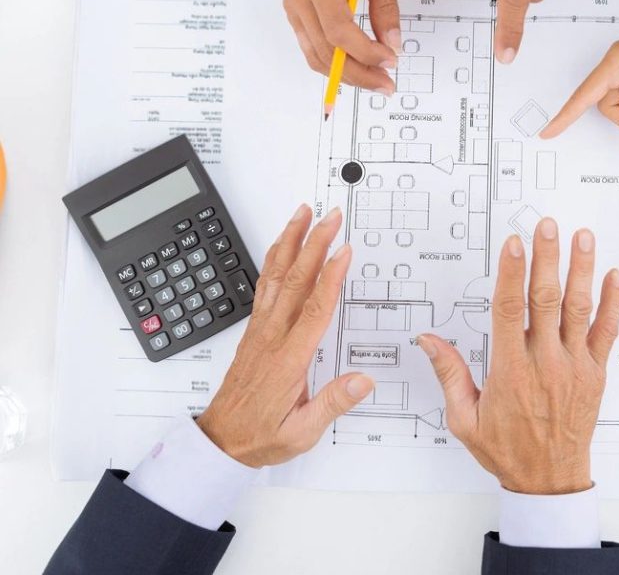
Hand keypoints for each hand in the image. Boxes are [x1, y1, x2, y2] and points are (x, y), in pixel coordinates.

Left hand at [197, 205, 373, 466]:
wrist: (221, 439)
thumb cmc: (261, 435)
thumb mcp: (300, 433)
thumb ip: (332, 404)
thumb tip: (363, 381)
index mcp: (289, 359)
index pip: (315, 310)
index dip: (332, 277)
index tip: (345, 251)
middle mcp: (273, 336)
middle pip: (297, 280)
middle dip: (315, 243)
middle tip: (331, 217)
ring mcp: (261, 329)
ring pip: (277, 276)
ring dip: (290, 241)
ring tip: (302, 214)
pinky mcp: (255, 329)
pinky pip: (265, 285)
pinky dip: (275, 259)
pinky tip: (281, 246)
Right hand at [284, 0, 399, 91]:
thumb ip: (386, 3)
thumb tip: (393, 43)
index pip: (339, 30)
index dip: (365, 52)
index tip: (391, 60)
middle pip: (327, 51)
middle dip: (360, 74)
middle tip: (388, 85)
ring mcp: (293, 9)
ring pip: (317, 57)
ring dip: (347, 76)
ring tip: (376, 82)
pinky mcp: (295, 16)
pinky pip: (312, 50)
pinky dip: (334, 65)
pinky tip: (357, 70)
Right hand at [418, 219, 618, 493]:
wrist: (549, 481)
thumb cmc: (506, 449)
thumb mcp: (464, 419)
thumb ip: (449, 374)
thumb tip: (428, 339)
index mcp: (511, 371)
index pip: (510, 311)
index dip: (512, 273)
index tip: (514, 244)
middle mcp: (545, 363)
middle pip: (546, 300)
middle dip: (547, 259)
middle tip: (548, 226)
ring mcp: (574, 367)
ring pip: (580, 310)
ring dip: (581, 270)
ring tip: (582, 237)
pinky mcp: (595, 374)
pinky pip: (607, 333)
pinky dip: (612, 303)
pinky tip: (613, 276)